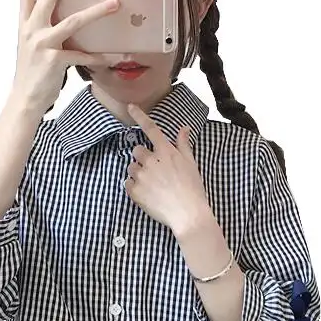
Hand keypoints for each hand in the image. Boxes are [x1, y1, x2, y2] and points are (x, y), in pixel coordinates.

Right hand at [11, 0, 117, 116]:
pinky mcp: (55, 61)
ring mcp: (43, 45)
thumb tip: (63, 16)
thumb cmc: (31, 73)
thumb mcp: (29, 45)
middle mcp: (31, 30)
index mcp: (24, 24)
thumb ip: (40, 29)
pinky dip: (98, 56)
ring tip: (114, 4)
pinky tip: (110, 58)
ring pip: (74, 20)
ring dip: (97, 10)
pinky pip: (82, 55)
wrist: (24, 100)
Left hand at [124, 104, 212, 235]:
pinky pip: (128, 183)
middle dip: (143, 158)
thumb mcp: (191, 163)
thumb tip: (184, 128)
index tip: (130, 107)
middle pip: (137, 150)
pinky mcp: (134, 191)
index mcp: (166, 152)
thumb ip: (183, 144)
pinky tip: (148, 194)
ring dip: (138, 173)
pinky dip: (134, 187)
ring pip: (131, 167)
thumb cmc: (192, 188)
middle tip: (154, 171)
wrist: (187, 214)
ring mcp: (141, 176)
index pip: (151, 129)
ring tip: (152, 185)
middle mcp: (151, 160)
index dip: (139, 116)